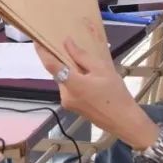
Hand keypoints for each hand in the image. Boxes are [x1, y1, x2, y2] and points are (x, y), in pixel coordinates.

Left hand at [35, 38, 158, 148]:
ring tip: (86, 65)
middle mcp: (65, 94)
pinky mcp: (72, 107)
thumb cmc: (116, 95)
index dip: (42, 51)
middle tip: (70, 48)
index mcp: (72, 84)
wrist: (125, 122)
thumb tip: (67, 43)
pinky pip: (69, 88)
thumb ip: (82, 56)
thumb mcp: (102, 70)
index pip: (51, 65)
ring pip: (64, 80)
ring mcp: (67, 102)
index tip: (37, 40)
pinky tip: (88, 78)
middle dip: (62, 60)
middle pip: (58, 72)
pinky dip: (74, 80)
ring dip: (70, 71)